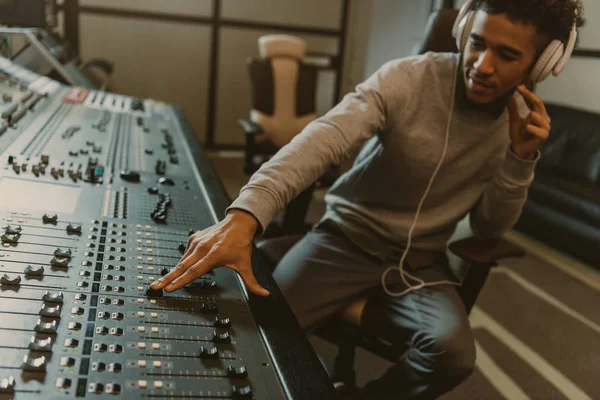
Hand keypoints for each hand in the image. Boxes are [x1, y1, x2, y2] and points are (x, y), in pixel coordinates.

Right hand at [150, 210, 269, 295]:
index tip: (170, 288)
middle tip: (155, 287)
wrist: (238, 223)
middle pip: (182, 266)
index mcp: (214, 255)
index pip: (194, 271)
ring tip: (161, 282)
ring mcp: (197, 242)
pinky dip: (182, 262)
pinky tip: (179, 270)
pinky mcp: (194, 238)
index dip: (181, 281)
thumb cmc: (240, 243)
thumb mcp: (246, 264)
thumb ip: (253, 283)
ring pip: (182, 260)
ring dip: (172, 272)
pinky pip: (186, 254)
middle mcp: (203, 248)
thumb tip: (264, 295)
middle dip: (167, 278)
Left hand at [507, 85, 550, 159]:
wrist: (519, 149)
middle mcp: (544, 119)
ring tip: (525, 122)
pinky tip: (527, 129)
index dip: (527, 93)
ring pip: (538, 116)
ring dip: (530, 118)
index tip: (519, 86)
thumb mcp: (514, 120)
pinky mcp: (543, 136)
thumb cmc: (519, 134)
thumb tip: (510, 96)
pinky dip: (530, 128)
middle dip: (529, 96)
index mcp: (538, 114)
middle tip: (520, 89)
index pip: (534, 101)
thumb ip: (513, 109)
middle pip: (539, 104)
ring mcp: (545, 127)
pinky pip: (537, 129)